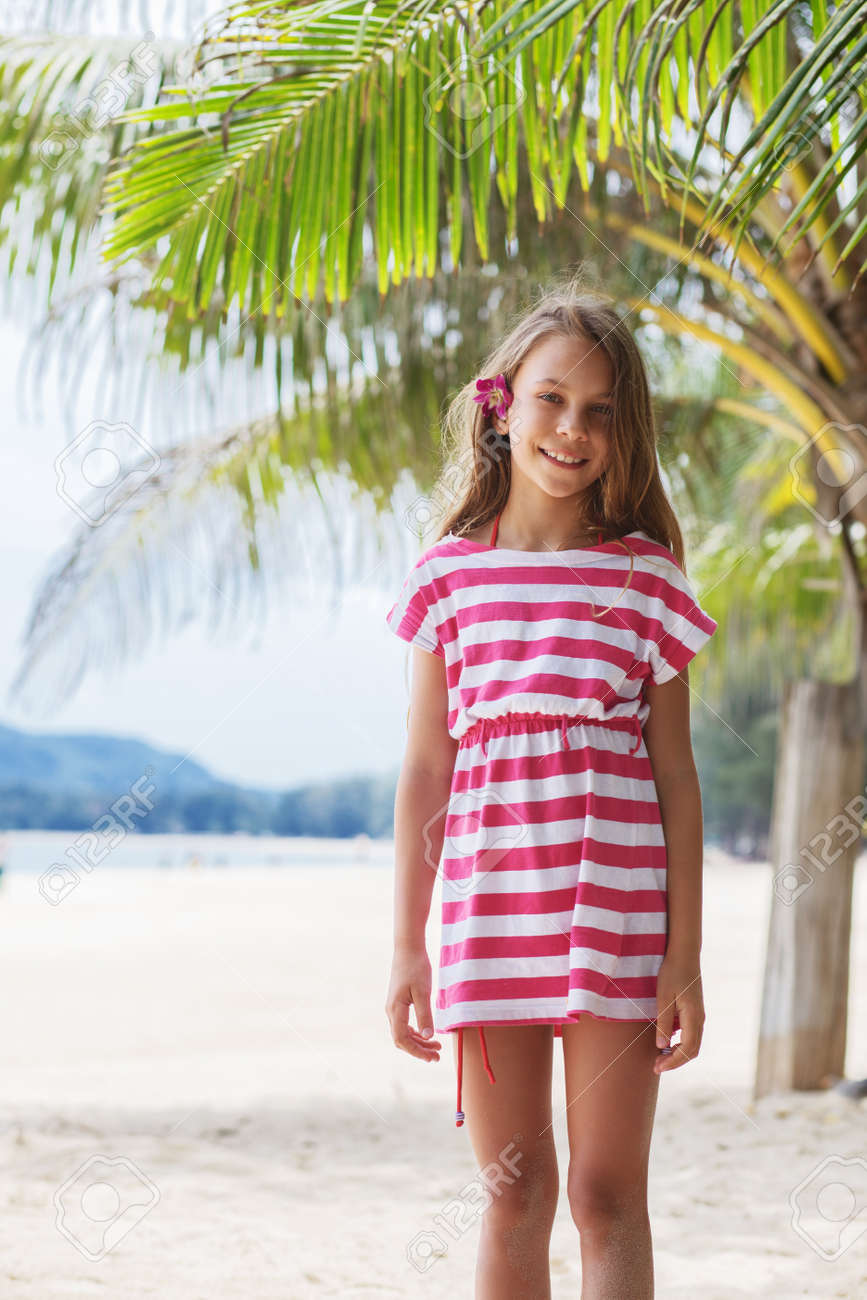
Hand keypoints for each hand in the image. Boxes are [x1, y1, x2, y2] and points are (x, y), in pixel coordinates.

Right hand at [384, 947, 441, 1062]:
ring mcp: (393, 1007)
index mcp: (395, 1009)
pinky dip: (415, 1033)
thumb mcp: (423, 992)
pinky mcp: (398, 1003)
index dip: (416, 1051)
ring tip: (437, 1047)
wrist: (408, 948)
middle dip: (419, 1050)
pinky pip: (404, 1024)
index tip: (432, 1057)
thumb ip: (425, 1015)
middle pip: (402, 1040)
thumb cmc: (416, 967)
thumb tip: (428, 1037)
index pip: (402, 1040)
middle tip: (437, 1056)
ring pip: (403, 1033)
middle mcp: (391, 1011)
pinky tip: (427, 1033)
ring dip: (419, 1042)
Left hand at [653, 954, 703, 1074]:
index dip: (673, 1062)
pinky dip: (680, 1044)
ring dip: (678, 1053)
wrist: (684, 954)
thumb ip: (663, 1022)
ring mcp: (699, 1015)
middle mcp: (700, 1019)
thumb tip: (661, 1046)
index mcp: (693, 1017)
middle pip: (692, 1050)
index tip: (657, 1067)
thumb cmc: (672, 972)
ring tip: (659, 1056)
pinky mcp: (695, 1011)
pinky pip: (690, 1034)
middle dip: (675, 1061)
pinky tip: (665, 1042)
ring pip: (692, 1044)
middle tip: (656, 1065)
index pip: (687, 1049)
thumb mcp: (663, 997)